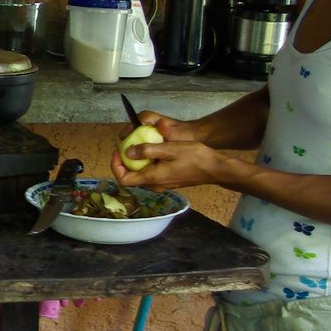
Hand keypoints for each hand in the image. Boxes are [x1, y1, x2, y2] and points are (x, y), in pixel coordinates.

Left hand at [110, 136, 227, 191]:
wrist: (215, 169)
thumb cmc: (194, 157)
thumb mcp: (169, 148)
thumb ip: (147, 150)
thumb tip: (128, 152)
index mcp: (152, 178)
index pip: (123, 180)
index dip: (116, 166)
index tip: (118, 150)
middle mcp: (155, 185)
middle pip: (130, 178)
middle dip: (124, 162)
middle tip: (127, 145)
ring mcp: (162, 185)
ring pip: (140, 176)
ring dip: (136, 162)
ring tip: (139, 146)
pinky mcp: (168, 181)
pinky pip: (151, 174)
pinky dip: (147, 164)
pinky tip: (154, 151)